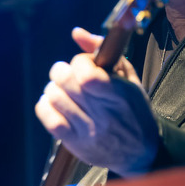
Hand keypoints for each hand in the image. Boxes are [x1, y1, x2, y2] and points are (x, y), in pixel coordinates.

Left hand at [34, 27, 159, 176]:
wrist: (139, 152)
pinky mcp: (75, 143)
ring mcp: (88, 131)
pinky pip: (48, 119)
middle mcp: (104, 115)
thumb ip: (103, 51)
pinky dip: (45, 105)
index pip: (87, 75)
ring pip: (55, 98)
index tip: (84, 64)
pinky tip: (54, 102)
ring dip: (53, 87)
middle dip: (62, 70)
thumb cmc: (133, 109)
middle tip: (67, 73)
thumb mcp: (128, 78)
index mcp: (120, 96)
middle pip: (66, 83)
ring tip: (62, 88)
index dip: (80, 62)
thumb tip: (76, 32)